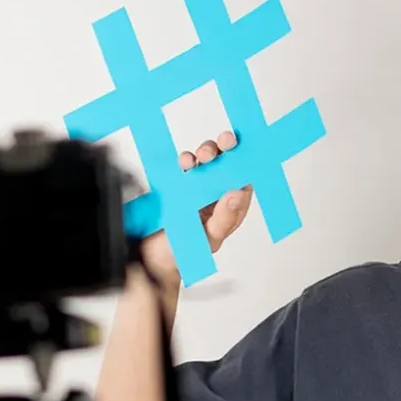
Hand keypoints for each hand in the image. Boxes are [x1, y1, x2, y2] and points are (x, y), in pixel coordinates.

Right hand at [139, 130, 252, 286]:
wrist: (152, 258)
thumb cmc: (185, 252)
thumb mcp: (209, 238)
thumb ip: (224, 218)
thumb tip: (238, 193)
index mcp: (231, 207)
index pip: (245, 180)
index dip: (248, 162)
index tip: (248, 149)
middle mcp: (216, 194)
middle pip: (226, 164)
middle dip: (227, 149)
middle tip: (226, 142)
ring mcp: (197, 187)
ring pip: (206, 161)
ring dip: (206, 152)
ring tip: (203, 156)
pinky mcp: (178, 184)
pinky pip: (184, 167)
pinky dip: (186, 160)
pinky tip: (186, 163)